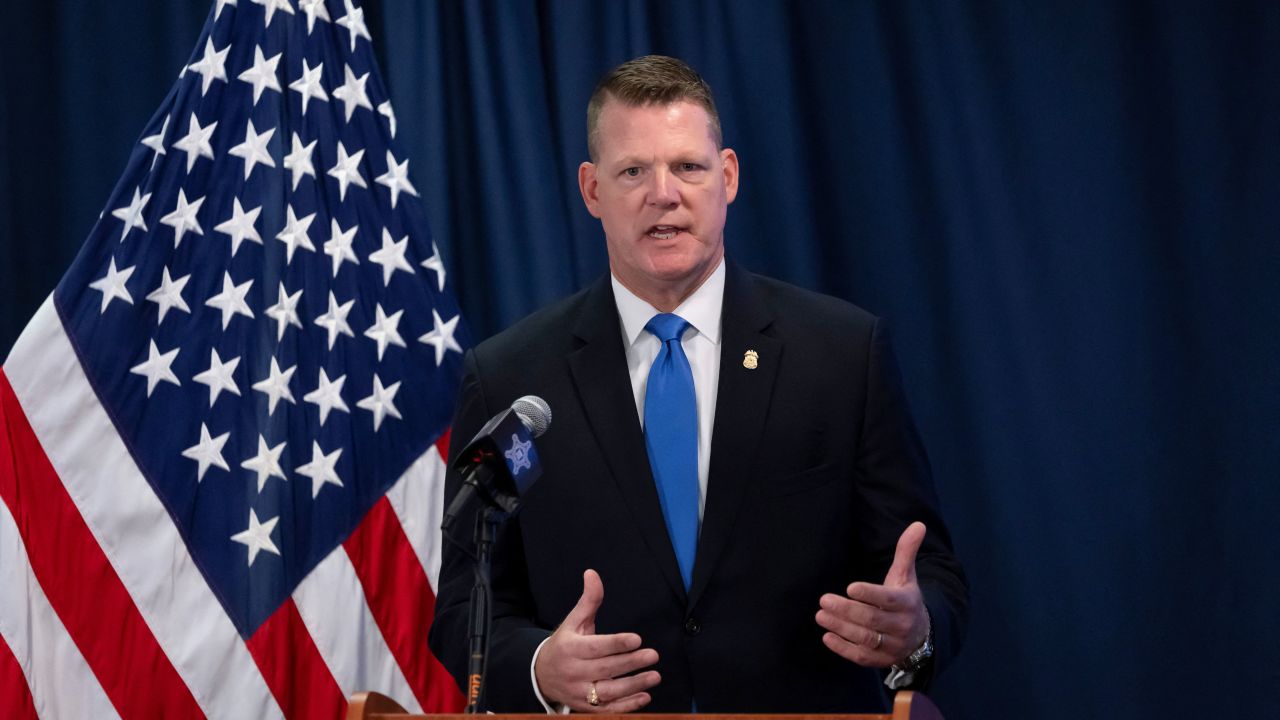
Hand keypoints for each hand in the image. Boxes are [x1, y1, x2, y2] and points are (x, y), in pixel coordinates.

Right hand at [534, 569, 660, 711]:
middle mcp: (574, 672)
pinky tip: (645, 697)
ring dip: (633, 686)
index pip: (596, 647)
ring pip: (608, 692)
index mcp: (570, 648)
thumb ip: (589, 599)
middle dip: (630, 663)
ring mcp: (579, 692)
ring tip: (654, 676)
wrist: (541, 675)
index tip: (636, 639)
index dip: (617, 643)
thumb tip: (593, 573)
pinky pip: (607, 709)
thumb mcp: (573, 621)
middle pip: (605, 669)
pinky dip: (626, 706)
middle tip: (653, 655)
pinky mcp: (585, 707)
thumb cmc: (564, 644)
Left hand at [815, 521, 930, 667]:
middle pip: (872, 619)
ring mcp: (892, 646)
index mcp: (907, 603)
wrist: (921, 636)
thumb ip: (906, 551)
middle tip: (824, 600)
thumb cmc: (904, 599)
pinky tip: (827, 637)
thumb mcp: (906, 576)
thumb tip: (917, 523)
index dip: (869, 594)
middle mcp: (902, 626)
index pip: (887, 599)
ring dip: (841, 627)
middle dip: (847, 610)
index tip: (849, 587)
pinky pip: (862, 657)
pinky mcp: (882, 661)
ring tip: (820, 615)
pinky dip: (843, 649)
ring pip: (865, 638)